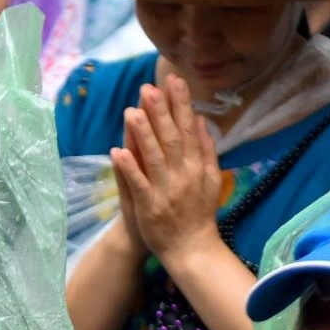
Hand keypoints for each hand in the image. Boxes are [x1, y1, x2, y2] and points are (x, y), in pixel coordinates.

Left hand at [110, 79, 226, 270]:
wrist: (192, 248)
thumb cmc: (199, 212)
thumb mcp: (211, 178)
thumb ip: (206, 149)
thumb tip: (200, 120)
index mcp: (197, 165)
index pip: (188, 129)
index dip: (181, 104)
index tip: (175, 81)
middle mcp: (183, 174)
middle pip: (171, 138)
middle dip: (160, 112)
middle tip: (150, 88)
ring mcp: (165, 190)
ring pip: (154, 157)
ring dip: (142, 134)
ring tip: (131, 111)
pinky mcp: (149, 206)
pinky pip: (138, 184)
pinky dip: (129, 167)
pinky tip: (117, 151)